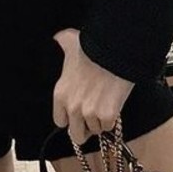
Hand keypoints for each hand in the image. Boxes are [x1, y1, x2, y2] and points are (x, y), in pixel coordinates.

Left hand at [52, 29, 133, 147]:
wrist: (114, 51)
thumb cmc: (93, 46)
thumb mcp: (71, 43)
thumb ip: (63, 43)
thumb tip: (57, 37)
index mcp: (60, 94)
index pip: (60, 121)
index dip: (70, 118)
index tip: (78, 112)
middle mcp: (72, 107)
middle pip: (76, 134)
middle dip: (85, 128)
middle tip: (94, 116)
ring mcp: (89, 112)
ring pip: (95, 130)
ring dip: (101, 121)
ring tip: (106, 103)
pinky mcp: (107, 115)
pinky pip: (109, 127)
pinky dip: (113, 119)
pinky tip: (114, 104)